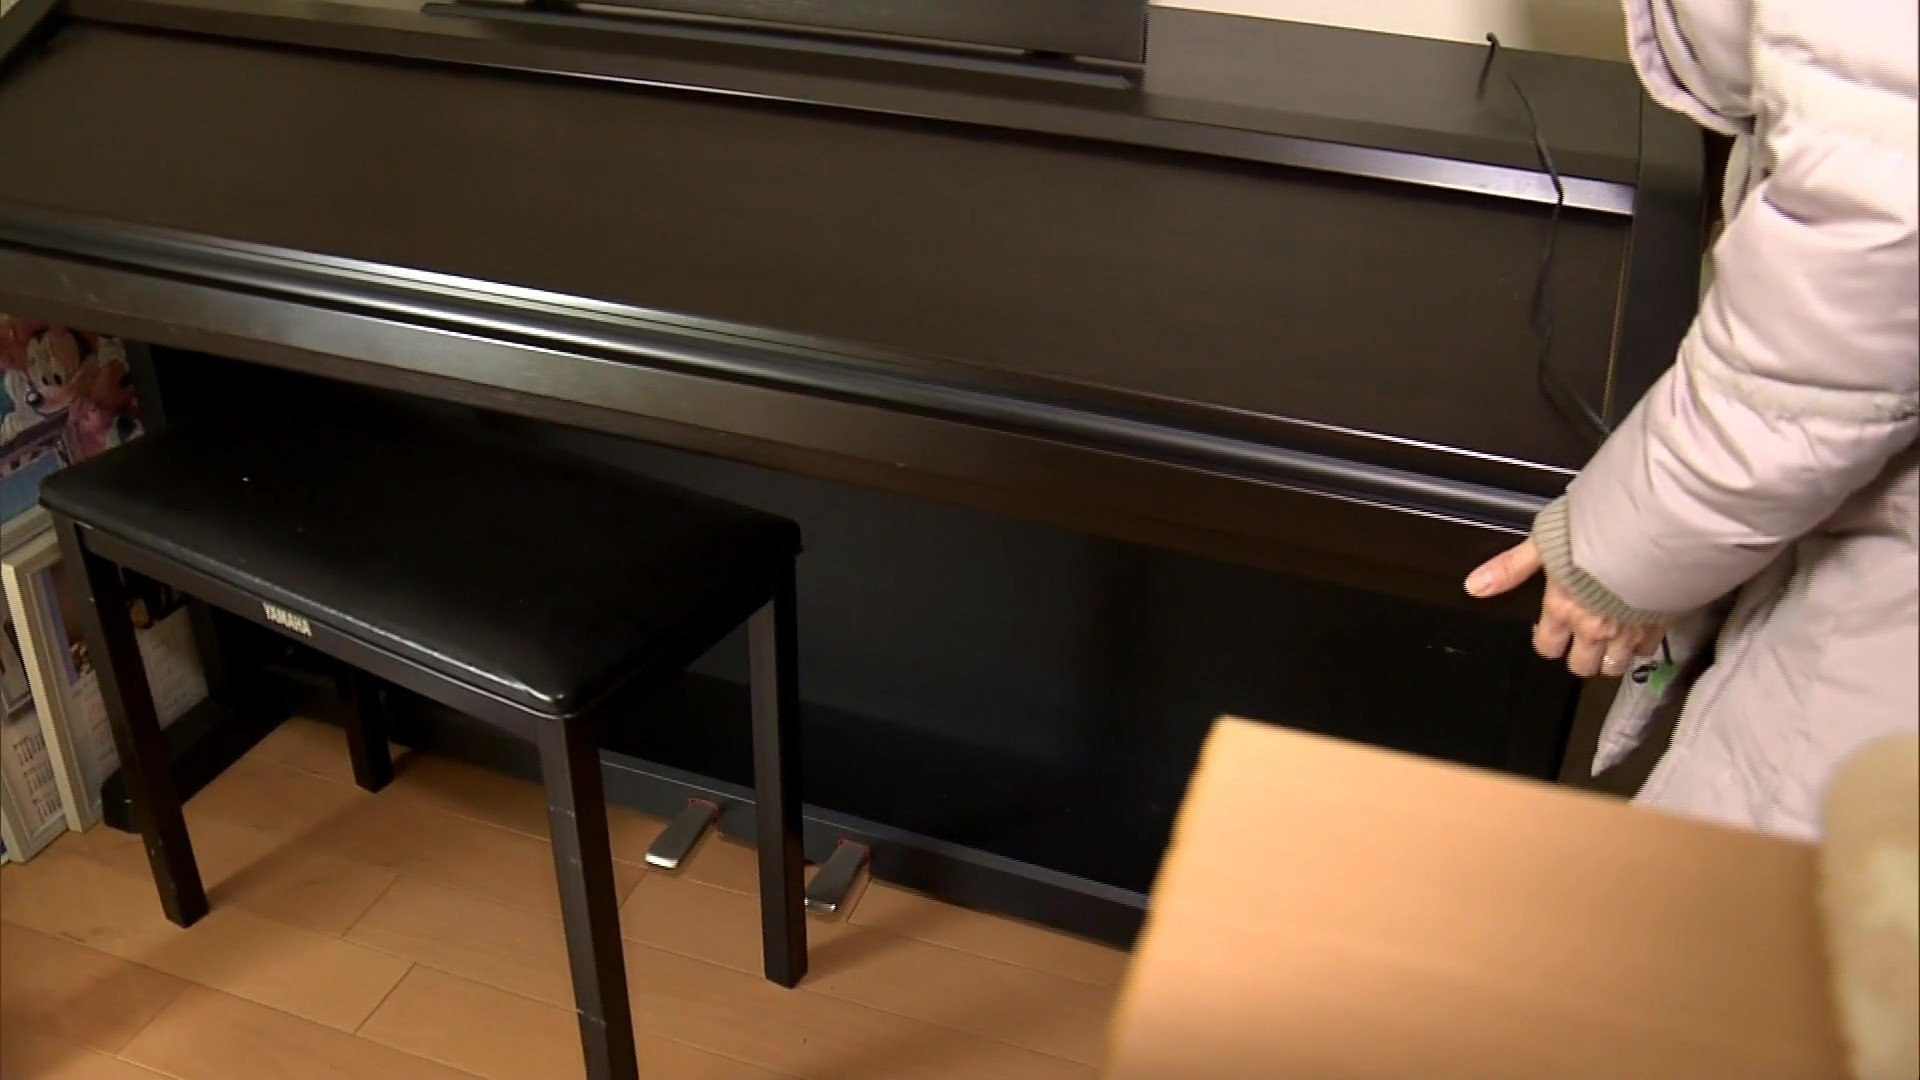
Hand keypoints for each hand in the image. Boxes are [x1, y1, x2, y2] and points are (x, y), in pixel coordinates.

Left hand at [1466, 540, 1665, 677]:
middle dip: (1579, 657)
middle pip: (1582, 665)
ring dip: (1610, 656)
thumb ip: (1512, 567)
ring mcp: (1628, 630)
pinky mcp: (1659, 625)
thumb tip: (1476, 585)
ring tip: (1609, 639)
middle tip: (1580, 641)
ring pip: (1614, 665)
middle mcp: (1593, 626)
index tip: (1549, 631)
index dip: (1546, 641)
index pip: (1547, 646)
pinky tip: (1640, 626)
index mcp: (1563, 608)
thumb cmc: (1600, 529)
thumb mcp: (1544, 541)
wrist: (1655, 529)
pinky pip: (1647, 649)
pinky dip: (1641, 642)